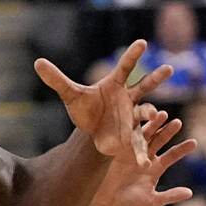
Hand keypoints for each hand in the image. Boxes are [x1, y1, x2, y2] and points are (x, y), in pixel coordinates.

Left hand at [35, 40, 173, 156]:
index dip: (133, 55)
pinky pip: (139, 142)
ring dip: (151, 113)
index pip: (126, 67)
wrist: (92, 132)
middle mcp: (128, 98)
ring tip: (156, 115)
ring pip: (147, 111)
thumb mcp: (71, 95)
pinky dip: (141, 153)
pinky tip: (144, 162)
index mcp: (116, 85)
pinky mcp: (132, 135)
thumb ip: (56, 79)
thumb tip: (37, 62)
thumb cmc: (85, 110)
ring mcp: (133, 116)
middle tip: (169, 68)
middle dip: (156, 78)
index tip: (142, 42)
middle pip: (145, 85)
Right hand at [90, 113, 197, 205]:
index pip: (172, 155)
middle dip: (168, 131)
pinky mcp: (118, 150)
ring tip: (161, 114)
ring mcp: (131, 152)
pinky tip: (139, 116)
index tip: (194, 142)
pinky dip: (133, 127)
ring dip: (153, 125)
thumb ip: (170, 196)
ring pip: (145, 135)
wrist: (104, 203)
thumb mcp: (152, 202)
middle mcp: (145, 157)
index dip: (182, 149)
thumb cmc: (128, 205)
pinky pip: (127, 136)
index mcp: (155, 168)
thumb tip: (190, 193)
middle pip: (160, 140)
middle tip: (178, 122)